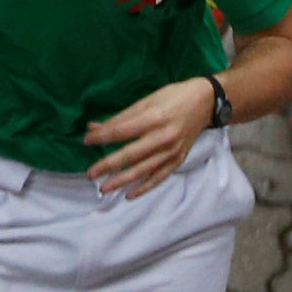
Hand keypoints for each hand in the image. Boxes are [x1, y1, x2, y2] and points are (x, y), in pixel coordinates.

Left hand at [81, 77, 214, 195]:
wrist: (205, 102)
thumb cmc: (173, 97)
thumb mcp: (147, 101)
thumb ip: (121, 117)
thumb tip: (94, 128)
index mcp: (154, 118)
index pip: (122, 131)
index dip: (103, 137)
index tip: (87, 141)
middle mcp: (163, 137)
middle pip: (130, 154)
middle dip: (108, 165)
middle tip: (90, 174)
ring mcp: (171, 152)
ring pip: (143, 170)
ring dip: (122, 181)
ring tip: (104, 188)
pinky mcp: (178, 160)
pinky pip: (159, 177)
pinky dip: (144, 188)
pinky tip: (129, 195)